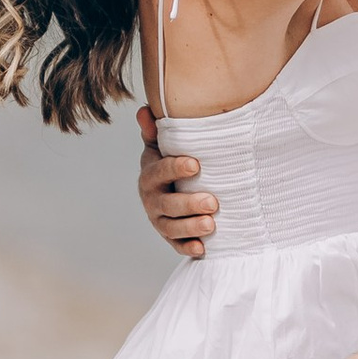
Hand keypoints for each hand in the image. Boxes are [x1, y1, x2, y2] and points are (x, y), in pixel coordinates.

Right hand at [137, 104, 217, 259]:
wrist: (171, 189)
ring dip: (190, 227)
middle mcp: (152, 199)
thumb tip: (145, 110)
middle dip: (188, 204)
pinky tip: (202, 248)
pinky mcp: (171, 237)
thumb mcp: (162, 146)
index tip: (195, 164)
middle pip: (166, 204)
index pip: (158, 172)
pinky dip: (188, 248)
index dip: (174, 168)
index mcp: (150, 175)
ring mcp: (160, 220)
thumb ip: (154, 131)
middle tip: (213, 201)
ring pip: (171, 227)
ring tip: (211, 224)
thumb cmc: (172, 163)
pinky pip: (177, 246)